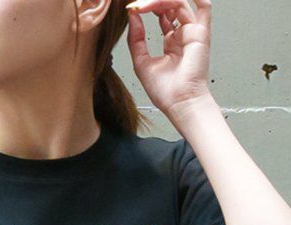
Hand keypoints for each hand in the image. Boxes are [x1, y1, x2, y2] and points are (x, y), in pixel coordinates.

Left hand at [125, 0, 212, 116]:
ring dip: (159, 1)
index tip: (131, 9)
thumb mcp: (141, 63)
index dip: (146, 8)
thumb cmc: (165, 92)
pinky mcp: (200, 33)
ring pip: (179, 3)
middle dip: (151, 2)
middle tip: (136, 5)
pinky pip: (203, 6)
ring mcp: (192, 32)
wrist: (179, 103)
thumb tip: (132, 16)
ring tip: (143, 6)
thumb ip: (136, 39)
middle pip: (169, 6)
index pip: (161, 15)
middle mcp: (183, 34)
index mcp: (170, 42)